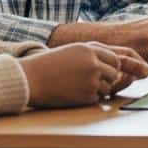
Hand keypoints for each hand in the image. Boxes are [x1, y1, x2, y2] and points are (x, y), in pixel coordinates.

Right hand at [21, 42, 147, 106]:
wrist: (30, 79)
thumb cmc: (50, 65)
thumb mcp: (74, 51)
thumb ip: (94, 54)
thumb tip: (117, 64)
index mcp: (90, 49)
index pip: (115, 59)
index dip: (111, 66)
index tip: (104, 71)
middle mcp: (94, 63)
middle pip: (114, 73)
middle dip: (106, 78)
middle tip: (88, 80)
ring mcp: (91, 80)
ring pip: (108, 87)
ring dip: (97, 89)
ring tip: (76, 85)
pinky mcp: (86, 95)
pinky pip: (97, 98)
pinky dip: (88, 98)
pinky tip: (72, 93)